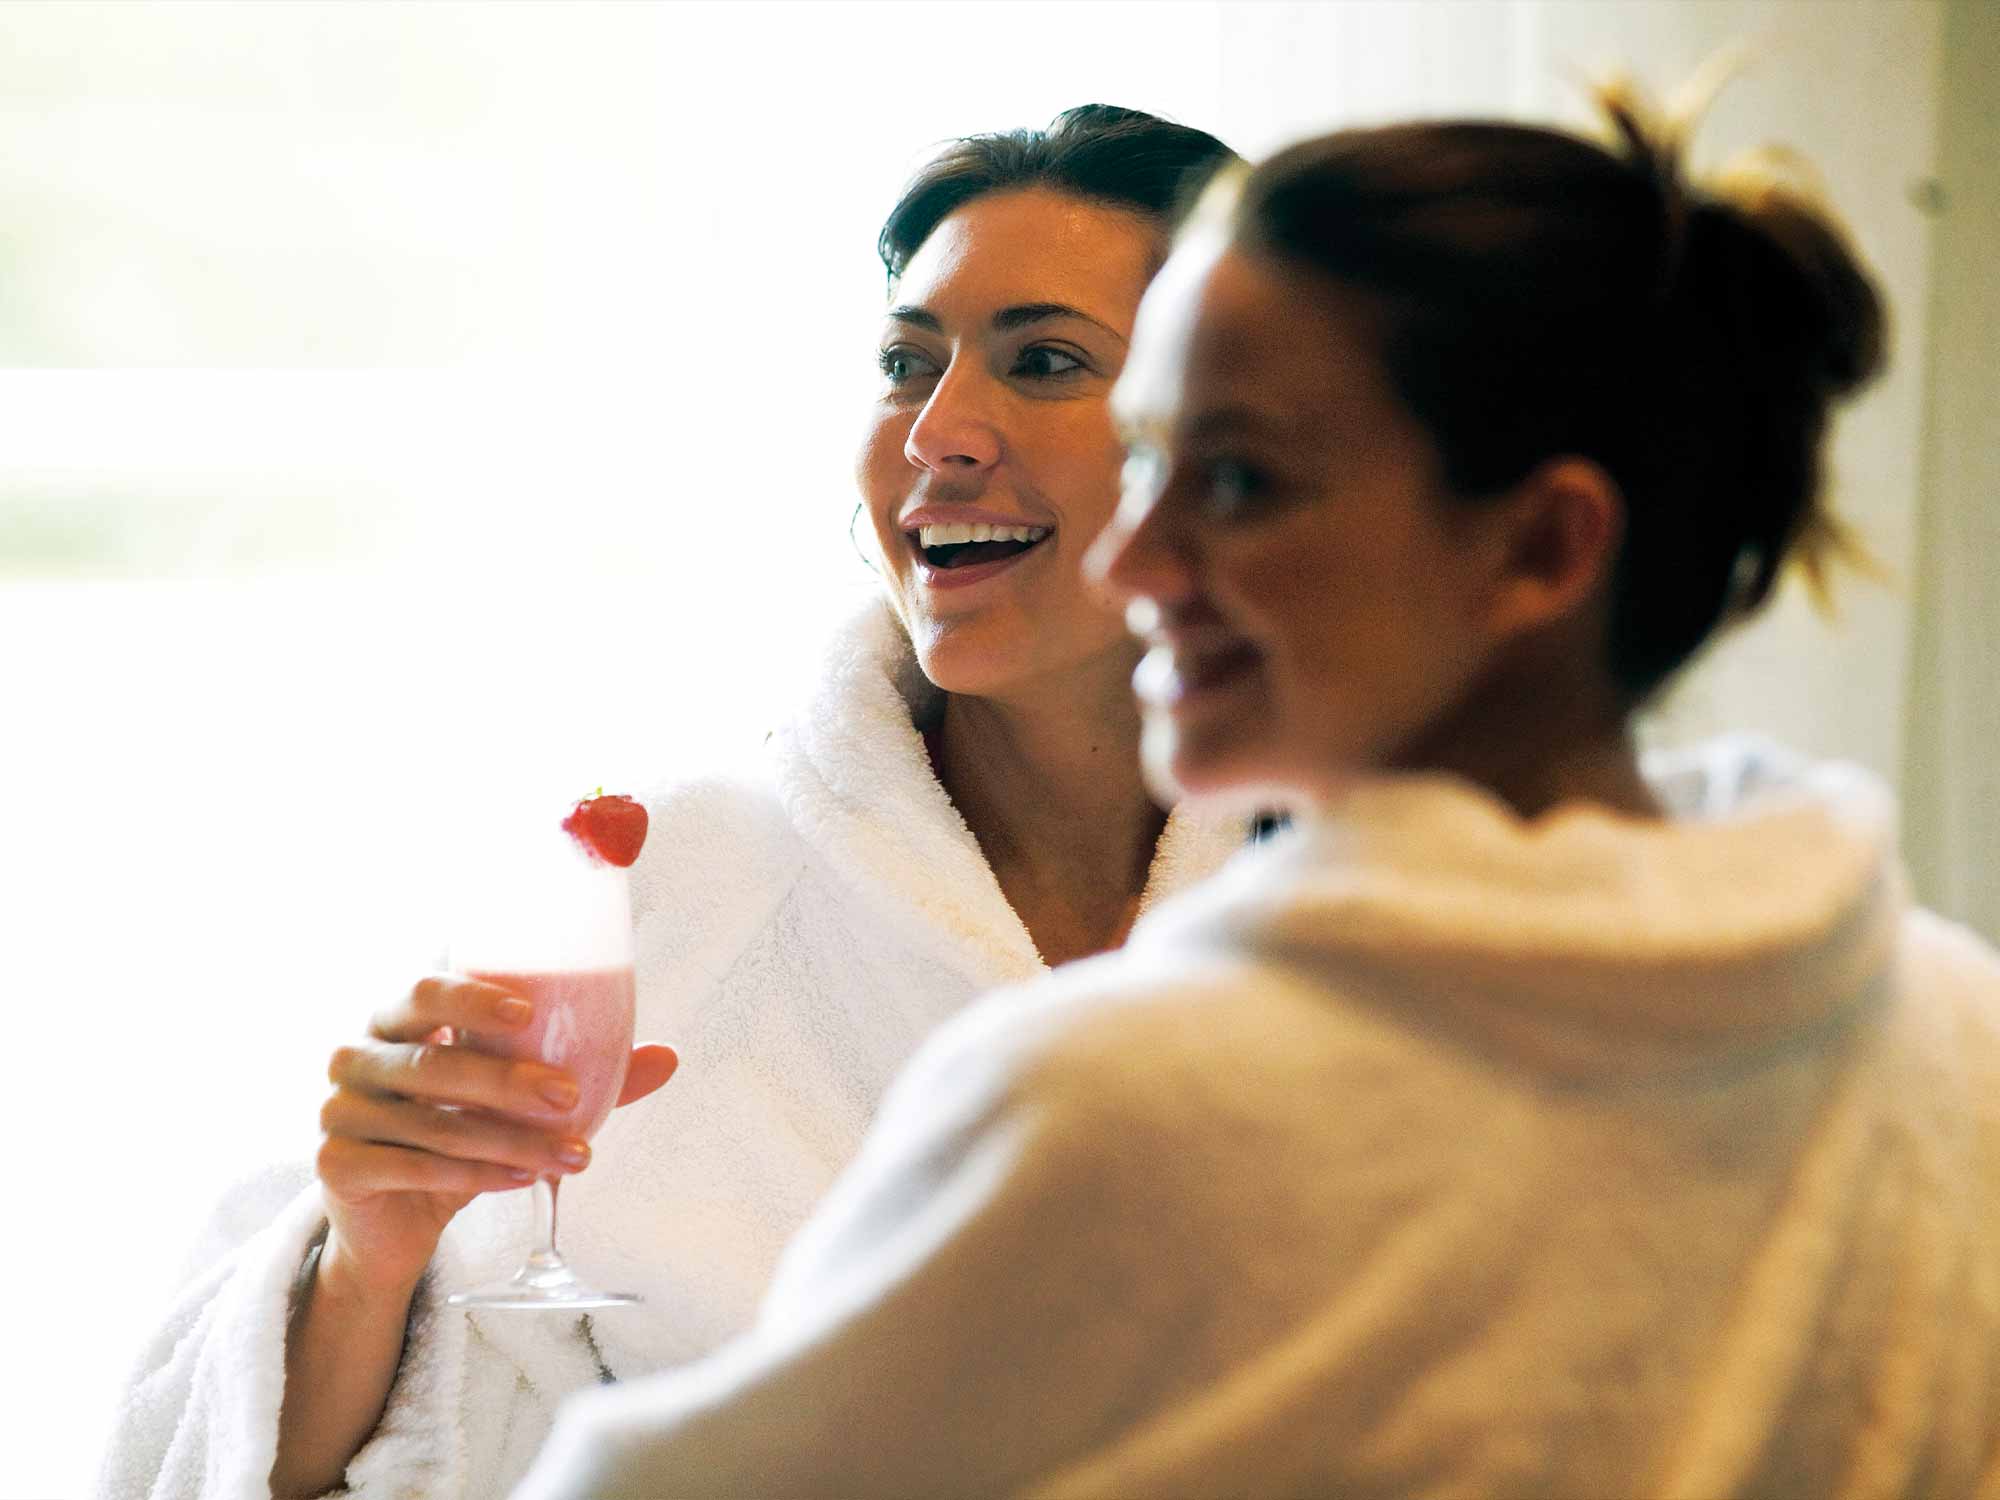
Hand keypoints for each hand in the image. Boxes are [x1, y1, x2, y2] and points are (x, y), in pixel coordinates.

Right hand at [315, 975, 677, 1295]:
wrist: (393, 1220)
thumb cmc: (457, 1130)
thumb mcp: (513, 1100)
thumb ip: (582, 1074)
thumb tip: (668, 1056)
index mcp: (396, 1018)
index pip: (424, 990)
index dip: (472, 998)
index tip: (528, 1013)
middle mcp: (356, 1054)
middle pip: (432, 1063)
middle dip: (507, 1081)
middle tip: (568, 1097)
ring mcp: (337, 1110)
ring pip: (432, 1124)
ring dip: (509, 1141)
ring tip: (572, 1157)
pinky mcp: (335, 1165)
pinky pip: (411, 1167)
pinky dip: (472, 1175)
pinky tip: (519, 1179)